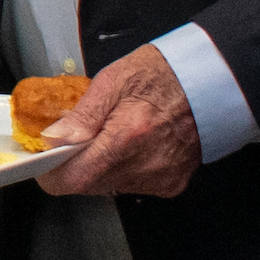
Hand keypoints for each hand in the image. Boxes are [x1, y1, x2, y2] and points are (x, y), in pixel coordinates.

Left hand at [40, 46, 200, 198]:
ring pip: (110, 186)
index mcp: (126, 137)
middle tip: (83, 136)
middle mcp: (144, 165)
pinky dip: (127, 168)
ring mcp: (160, 178)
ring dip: (102, 166)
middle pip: (90, 185)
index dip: (53, 174)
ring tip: (116, 134)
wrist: (212, 80)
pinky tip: (137, 144)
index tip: (47, 161)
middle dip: (78, 164)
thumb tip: (54, 140)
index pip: (74, 179)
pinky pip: (134, 185)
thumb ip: (81, 115)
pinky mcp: (172, 183)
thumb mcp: (113, 80)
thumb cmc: (164, 74)